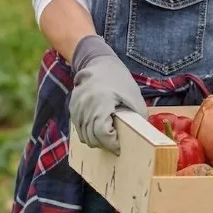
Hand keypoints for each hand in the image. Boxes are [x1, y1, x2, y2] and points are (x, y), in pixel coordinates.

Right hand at [69, 35, 146, 154]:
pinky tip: (99, 130)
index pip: (102, 132)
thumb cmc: (121, 82)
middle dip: (104, 145)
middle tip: (116, 145)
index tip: (119, 147)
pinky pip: (78, 128)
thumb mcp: (135, 99)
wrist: (100, 64)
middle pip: (91, 137)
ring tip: (109, 139)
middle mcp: (86, 105)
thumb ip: (137, 119)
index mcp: (102, 101)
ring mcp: (77, 106)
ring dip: (96, 141)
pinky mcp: (72, 108)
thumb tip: (140, 140)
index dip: (111, 144)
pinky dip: (88, 134)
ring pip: (83, 135)